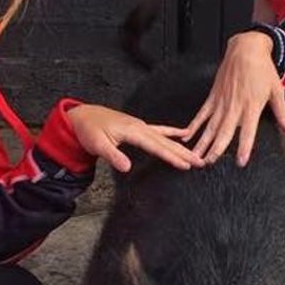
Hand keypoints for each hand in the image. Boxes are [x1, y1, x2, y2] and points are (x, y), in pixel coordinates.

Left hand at [66, 104, 203, 173]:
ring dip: (182, 146)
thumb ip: (113, 156)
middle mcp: (140, 127)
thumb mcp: (97, 145)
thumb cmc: (89, 130)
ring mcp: (141, 126)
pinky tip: (183, 133)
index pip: (156, 146)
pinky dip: (172, 132)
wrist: (83, 116)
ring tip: (196, 154)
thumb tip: (127, 168)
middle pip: (166, 142)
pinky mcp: (139, 127)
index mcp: (132, 131)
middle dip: (184, 152)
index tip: (185, 164)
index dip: (171, 156)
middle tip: (200, 162)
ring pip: (166, 137)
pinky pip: (160, 130)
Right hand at [186, 31, 284, 165]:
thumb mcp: (277, 91)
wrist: (247, 48)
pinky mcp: (213, 96)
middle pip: (224, 132)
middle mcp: (235, 106)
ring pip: (210, 126)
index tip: (240, 162)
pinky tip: (187, 136)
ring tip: (196, 156)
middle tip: (208, 163)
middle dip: (216, 149)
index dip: (244, 147)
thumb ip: (283, 114)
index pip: (248, 131)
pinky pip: (202, 113)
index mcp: (252, 106)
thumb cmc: (263, 69)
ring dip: (202, 142)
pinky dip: (194, 125)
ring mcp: (222, 101)